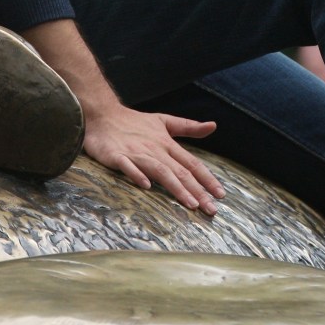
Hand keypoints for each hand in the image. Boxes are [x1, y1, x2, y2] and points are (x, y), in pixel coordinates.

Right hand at [83, 103, 224, 215]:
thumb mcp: (164, 121)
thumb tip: (213, 126)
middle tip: (211, 209)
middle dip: (197, 191)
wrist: (103, 115)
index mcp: (166, 143)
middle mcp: (155, 149)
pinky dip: (137, 175)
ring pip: (160, 171)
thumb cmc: (135, 121)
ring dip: (176, 187)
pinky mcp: (117, 156)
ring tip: (190, 204)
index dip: (207, 179)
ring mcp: (136, 153)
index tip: (221, 195)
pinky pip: (128, 166)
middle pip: (180, 171)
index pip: (191, 163)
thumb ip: (188, 126)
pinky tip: (146, 186)